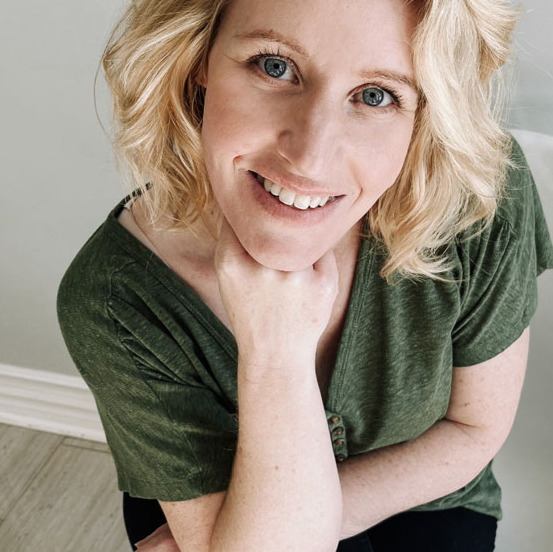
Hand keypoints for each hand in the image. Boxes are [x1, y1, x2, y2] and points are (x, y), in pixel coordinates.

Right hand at [214, 217, 338, 361]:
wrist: (275, 355)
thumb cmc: (251, 310)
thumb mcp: (228, 276)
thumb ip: (234, 238)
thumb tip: (253, 196)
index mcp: (230, 262)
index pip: (242, 216)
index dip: (251, 214)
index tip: (255, 217)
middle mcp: (262, 267)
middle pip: (275, 221)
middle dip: (278, 228)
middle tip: (276, 258)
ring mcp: (296, 276)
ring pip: (303, 234)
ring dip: (300, 243)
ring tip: (289, 279)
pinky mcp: (324, 284)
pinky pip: (324, 252)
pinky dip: (318, 262)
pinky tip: (305, 288)